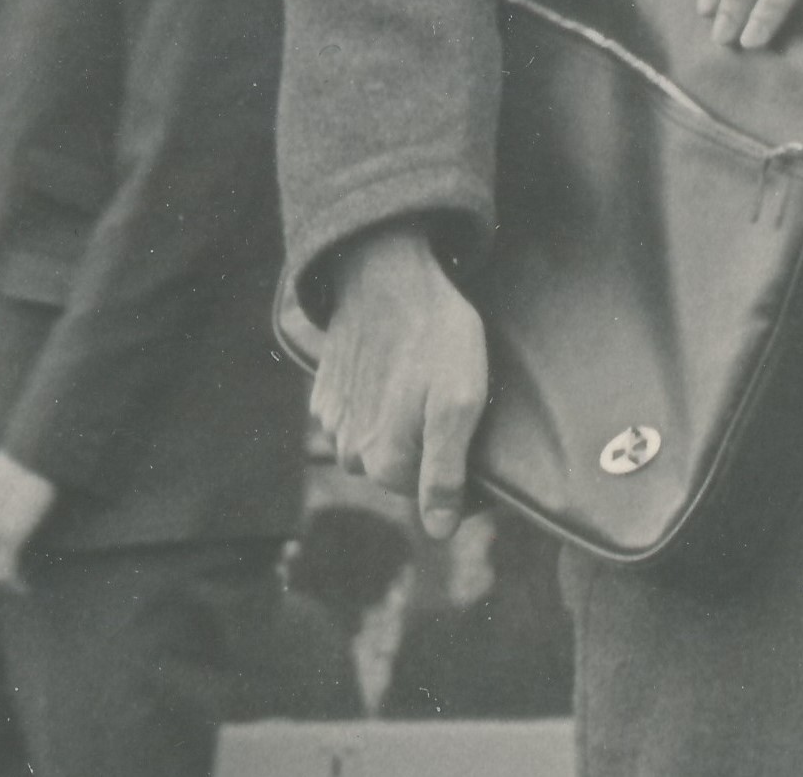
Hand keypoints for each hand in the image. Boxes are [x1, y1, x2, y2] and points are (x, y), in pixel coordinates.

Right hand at [313, 223, 488, 537]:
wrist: (386, 271)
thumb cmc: (434, 333)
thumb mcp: (459, 401)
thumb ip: (446, 473)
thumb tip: (439, 532)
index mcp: (385, 461)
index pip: (428, 494)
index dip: (460, 471)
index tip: (478, 436)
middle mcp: (350, 452)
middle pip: (401, 468)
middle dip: (427, 444)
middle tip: (450, 396)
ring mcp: (332, 422)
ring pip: (376, 442)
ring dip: (400, 422)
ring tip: (422, 378)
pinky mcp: (324, 393)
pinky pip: (356, 414)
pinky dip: (376, 399)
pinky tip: (394, 368)